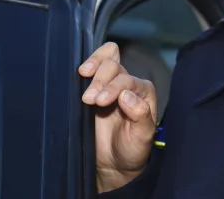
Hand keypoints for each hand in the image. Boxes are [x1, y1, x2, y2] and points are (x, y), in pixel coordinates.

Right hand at [79, 42, 157, 191]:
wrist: (114, 163)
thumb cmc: (133, 148)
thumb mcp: (143, 136)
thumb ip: (140, 115)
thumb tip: (126, 95)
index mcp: (142, 92)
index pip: (127, 79)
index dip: (113, 87)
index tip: (101, 102)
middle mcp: (127, 84)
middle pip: (113, 66)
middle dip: (100, 80)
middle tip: (89, 100)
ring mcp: (110, 84)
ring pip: (105, 61)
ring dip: (93, 68)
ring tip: (83, 83)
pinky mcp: (94, 89)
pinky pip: (93, 68)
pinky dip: (87, 66)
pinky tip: (79, 75)